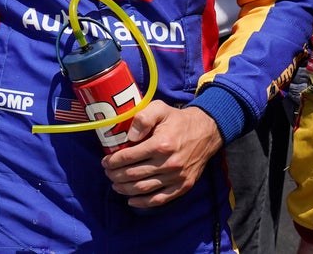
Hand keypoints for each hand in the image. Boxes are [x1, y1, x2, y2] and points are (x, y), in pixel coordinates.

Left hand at [101, 102, 222, 208]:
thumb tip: (130, 136)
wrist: (207, 132)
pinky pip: (161, 199)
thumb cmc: (178, 120)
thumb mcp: (160, 109)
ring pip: (144, 188)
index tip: (105, 162)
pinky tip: (132, 200)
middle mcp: (169, 163)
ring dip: (125, 189)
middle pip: (133, 174)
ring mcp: (177, 177)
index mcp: (160, 145)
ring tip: (115, 185)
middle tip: (108, 173)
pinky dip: (144, 203)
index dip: (113, 161)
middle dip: (115, 175)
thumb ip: (142, 118)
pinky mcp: (184, 186)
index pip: (129, 157)